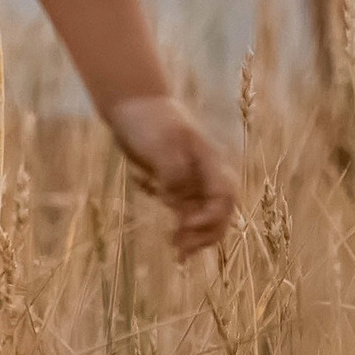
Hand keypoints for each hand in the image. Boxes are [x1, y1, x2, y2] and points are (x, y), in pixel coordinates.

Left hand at [103, 92, 237, 257]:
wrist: (131, 103)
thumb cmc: (149, 119)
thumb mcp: (160, 143)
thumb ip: (172, 173)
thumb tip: (176, 202)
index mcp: (209, 161)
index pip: (223, 197)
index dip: (211, 219)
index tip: (186, 227)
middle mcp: (204, 173)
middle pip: (219, 212)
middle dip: (205, 234)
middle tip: (182, 251)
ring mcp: (189, 179)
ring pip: (200, 214)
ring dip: (191, 233)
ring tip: (175, 251)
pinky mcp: (172, 183)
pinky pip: (180, 208)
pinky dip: (173, 216)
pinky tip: (147, 196)